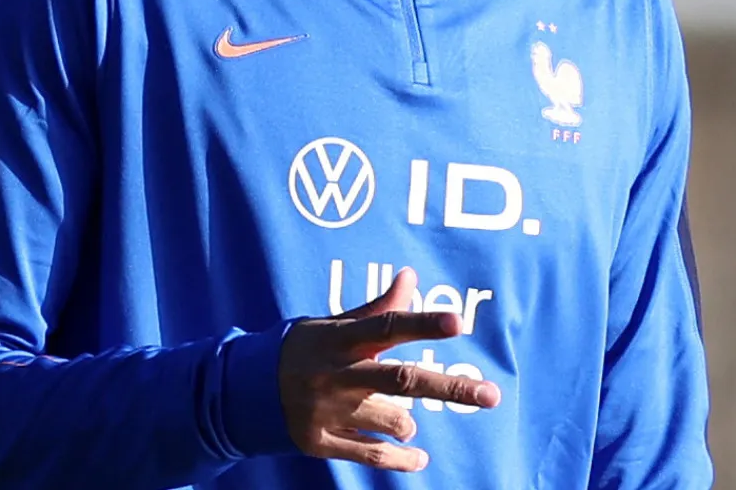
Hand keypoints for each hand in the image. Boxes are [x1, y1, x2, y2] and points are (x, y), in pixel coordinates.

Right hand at [278, 267, 500, 471]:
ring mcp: (327, 412)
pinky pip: (373, 455)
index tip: (458, 322)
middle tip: (492, 395)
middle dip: (449, 388)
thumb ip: (375, 310)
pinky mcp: (320, 442)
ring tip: (400, 416)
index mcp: (339, 340)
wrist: (243, 392)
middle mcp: (335, 376)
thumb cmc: (302, 350)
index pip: (386, 328)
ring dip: (407, 421)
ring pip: (392, 420)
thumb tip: (411, 277)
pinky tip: (419, 458)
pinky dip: (401, 458)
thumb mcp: (332, 325)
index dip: (422, 324)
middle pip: (400, 382)